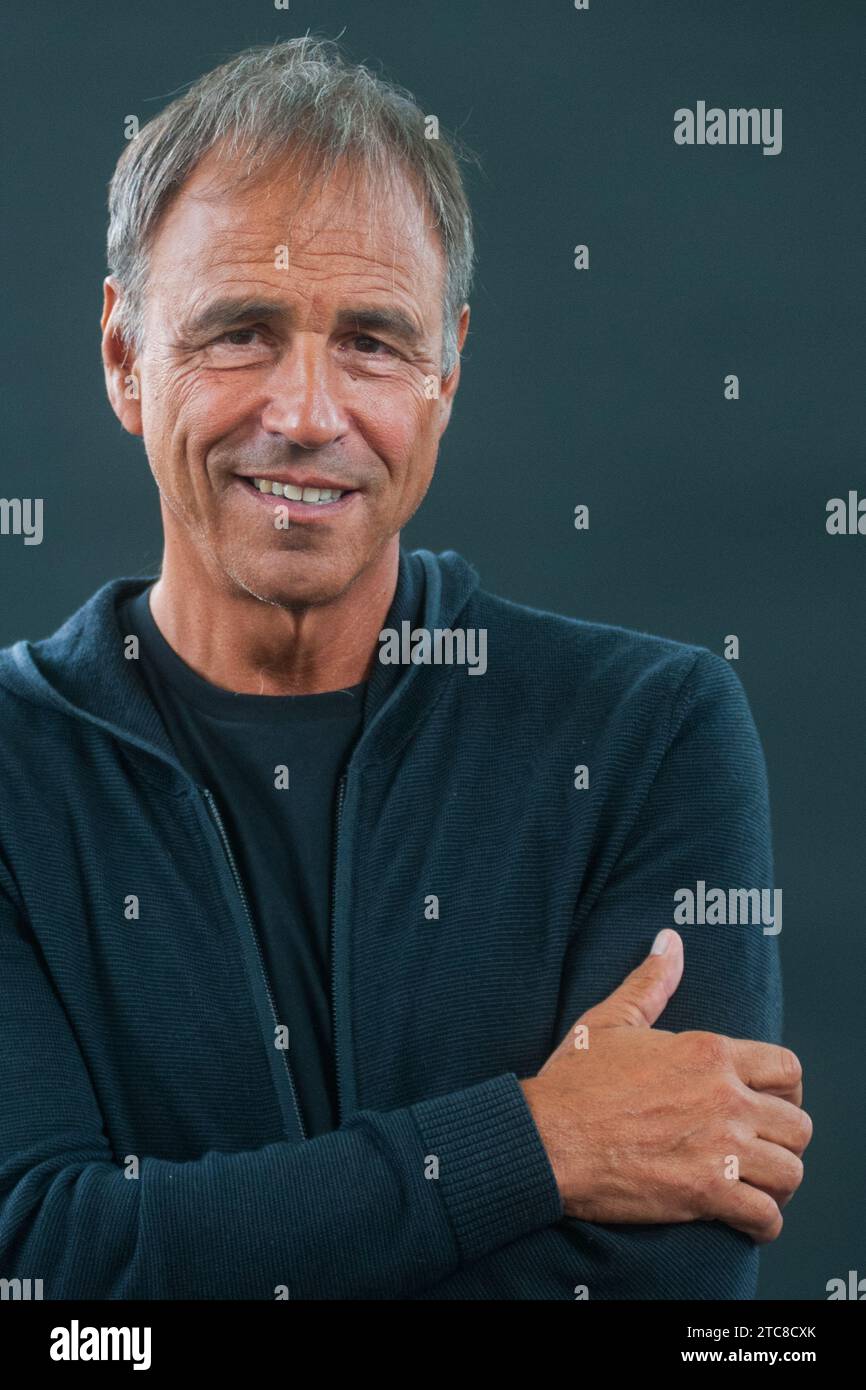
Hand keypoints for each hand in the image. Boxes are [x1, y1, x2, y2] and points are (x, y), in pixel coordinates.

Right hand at [520, 929, 811, 1242]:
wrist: (547, 1139)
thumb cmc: (574, 1081)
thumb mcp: (612, 1020)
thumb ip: (651, 981)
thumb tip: (669, 941)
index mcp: (709, 1054)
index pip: (788, 1069)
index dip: (787, 1088)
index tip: (770, 1101)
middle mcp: (725, 1099)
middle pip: (798, 1124)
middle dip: (785, 1137)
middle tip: (763, 1145)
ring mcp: (720, 1149)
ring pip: (790, 1172)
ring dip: (778, 1182)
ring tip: (758, 1183)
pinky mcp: (707, 1194)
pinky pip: (765, 1216)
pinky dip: (763, 1222)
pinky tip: (745, 1217)